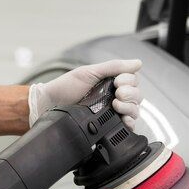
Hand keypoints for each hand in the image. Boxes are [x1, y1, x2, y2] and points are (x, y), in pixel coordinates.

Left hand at [28, 59, 142, 128]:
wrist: (51, 105)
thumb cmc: (66, 87)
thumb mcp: (90, 72)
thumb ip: (114, 67)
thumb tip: (138, 63)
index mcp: (112, 82)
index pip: (134, 81)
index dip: (129, 81)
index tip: (117, 82)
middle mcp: (115, 97)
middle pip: (137, 96)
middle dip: (130, 94)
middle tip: (118, 93)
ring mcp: (113, 112)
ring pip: (134, 110)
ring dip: (129, 107)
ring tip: (116, 105)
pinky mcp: (109, 125)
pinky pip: (128, 126)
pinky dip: (130, 123)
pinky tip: (123, 119)